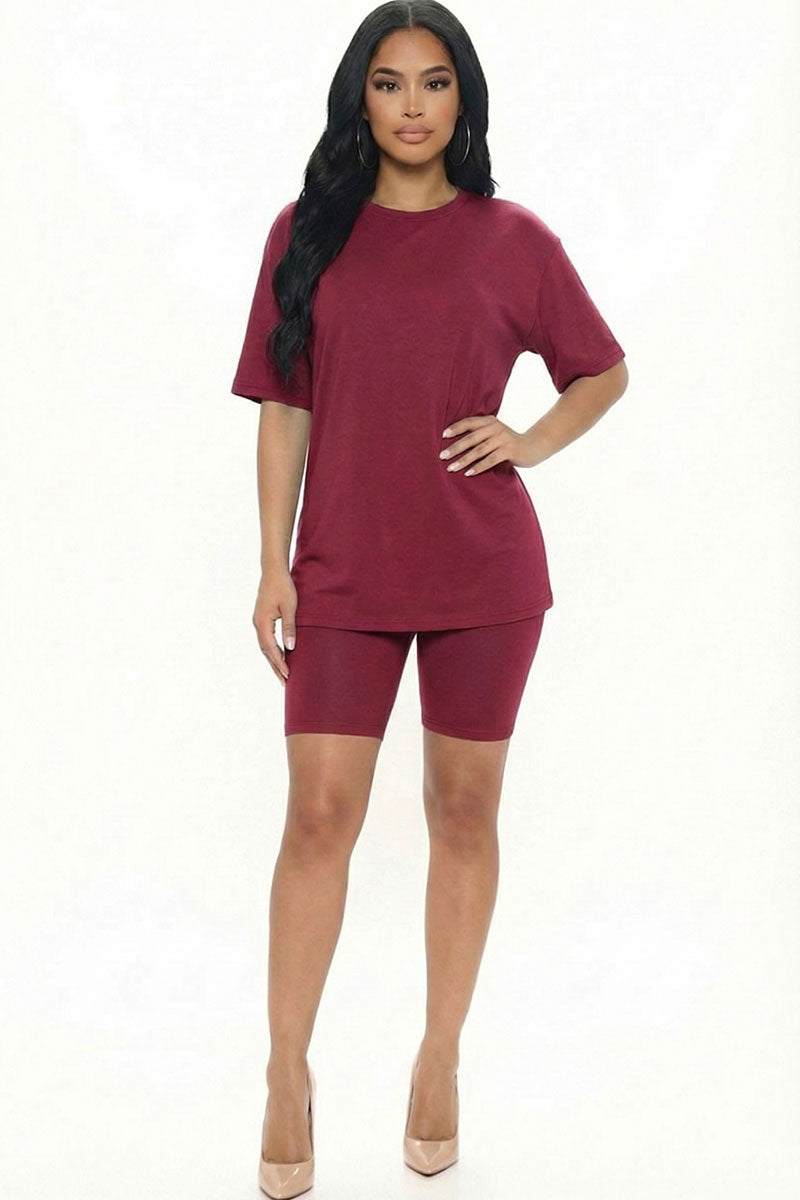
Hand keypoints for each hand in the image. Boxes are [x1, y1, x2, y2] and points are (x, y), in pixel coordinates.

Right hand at [253, 568, 297, 685]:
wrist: (273, 571)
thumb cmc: (283, 587)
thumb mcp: (290, 607)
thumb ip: (289, 628)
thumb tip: (290, 648)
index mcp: (262, 623)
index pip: (271, 649)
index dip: (279, 663)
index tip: (288, 675)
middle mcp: (257, 624)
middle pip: (266, 651)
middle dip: (275, 667)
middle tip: (285, 682)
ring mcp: (258, 621)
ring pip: (265, 646)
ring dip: (273, 660)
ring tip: (283, 673)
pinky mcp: (262, 618)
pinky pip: (266, 639)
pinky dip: (272, 650)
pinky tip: (280, 655)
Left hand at [439, 416, 534, 475]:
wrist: (533, 447)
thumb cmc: (507, 443)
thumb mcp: (494, 434)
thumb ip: (480, 434)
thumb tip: (454, 441)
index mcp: (489, 421)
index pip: (469, 422)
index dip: (455, 428)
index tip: (442, 436)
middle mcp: (496, 428)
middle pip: (471, 438)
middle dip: (455, 447)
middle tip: (442, 456)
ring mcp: (503, 439)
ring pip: (479, 450)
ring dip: (463, 460)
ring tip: (451, 468)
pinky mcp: (509, 450)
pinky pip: (490, 460)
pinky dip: (478, 467)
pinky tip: (468, 474)